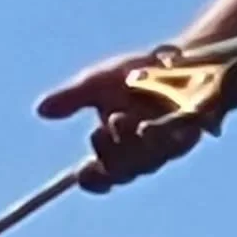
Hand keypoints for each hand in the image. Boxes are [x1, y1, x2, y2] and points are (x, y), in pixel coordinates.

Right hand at [36, 52, 204, 193]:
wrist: (180, 56)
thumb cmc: (138, 75)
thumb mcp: (99, 82)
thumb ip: (73, 97)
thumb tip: (41, 109)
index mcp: (119, 149)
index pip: (103, 178)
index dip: (93, 180)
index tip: (81, 173)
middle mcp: (145, 153)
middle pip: (126, 171)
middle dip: (111, 154)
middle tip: (99, 130)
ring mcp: (170, 143)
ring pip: (151, 158)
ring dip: (134, 144)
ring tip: (121, 118)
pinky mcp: (195, 128)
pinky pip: (179, 139)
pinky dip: (164, 133)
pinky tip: (151, 124)